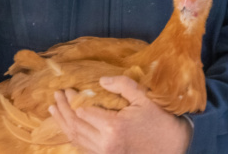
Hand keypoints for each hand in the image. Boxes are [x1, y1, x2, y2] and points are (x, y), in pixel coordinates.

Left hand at [49, 76, 191, 153]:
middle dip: (62, 109)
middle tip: (56, 95)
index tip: (67, 88)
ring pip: (76, 138)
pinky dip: (72, 135)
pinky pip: (83, 147)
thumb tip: (101, 80)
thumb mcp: (144, 98)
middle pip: (74, 125)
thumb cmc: (160, 120)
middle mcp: (106, 144)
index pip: (82, 111)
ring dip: (63, 123)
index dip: (71, 99)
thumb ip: (122, 85)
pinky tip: (67, 125)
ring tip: (54, 109)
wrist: (172, 146)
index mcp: (113, 127)